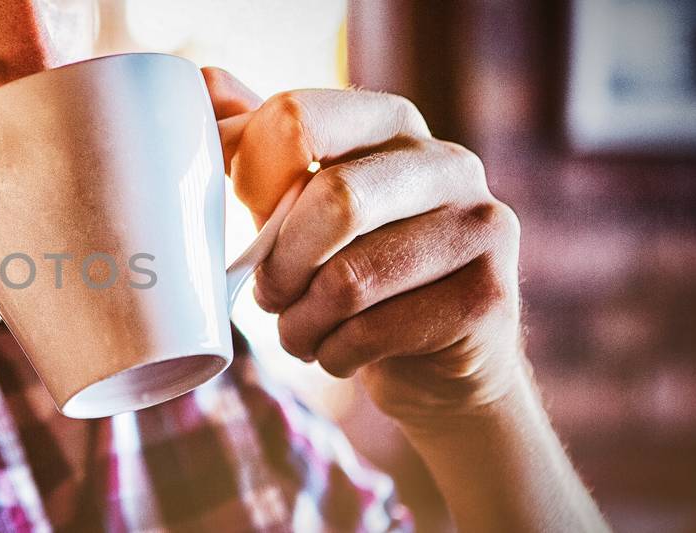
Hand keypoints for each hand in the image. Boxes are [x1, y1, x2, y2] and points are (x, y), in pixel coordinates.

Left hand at [204, 68, 527, 422]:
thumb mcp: (301, 204)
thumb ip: (262, 149)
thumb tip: (206, 84)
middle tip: (271, 294)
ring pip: (350, 280)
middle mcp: (447, 162)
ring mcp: (480, 225)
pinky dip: (334, 353)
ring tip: (300, 331)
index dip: (250, 176)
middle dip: (281, 265)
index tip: (247, 222)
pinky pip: (376, 331)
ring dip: (301, 322)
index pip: (299, 117)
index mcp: (391, 121)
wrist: (435, 361)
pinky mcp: (489, 297)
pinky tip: (340, 352)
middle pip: (333, 200)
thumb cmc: (351, 266)